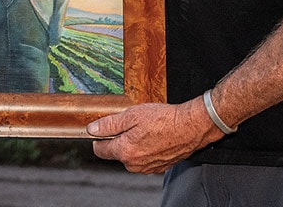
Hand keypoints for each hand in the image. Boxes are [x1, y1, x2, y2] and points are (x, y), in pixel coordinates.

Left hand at [87, 99, 223, 173]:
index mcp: (125, 152)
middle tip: (130, 123)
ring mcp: (147, 167)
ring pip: (131, 155)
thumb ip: (109, 124)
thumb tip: (92, 129)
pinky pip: (145, 158)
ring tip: (145, 128)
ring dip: (133, 143)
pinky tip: (154, 136)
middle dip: (119, 139)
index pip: (100, 150)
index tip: (102, 129)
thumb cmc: (164, 119)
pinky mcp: (159, 166)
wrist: (190, 127)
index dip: (99, 137)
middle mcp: (134, 164)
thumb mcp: (131, 115)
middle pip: (116, 152)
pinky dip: (146, 148)